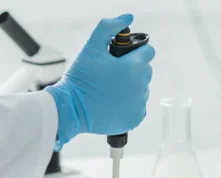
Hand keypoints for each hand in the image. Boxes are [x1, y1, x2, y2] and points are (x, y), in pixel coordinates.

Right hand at [45, 14, 154, 149]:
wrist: (72, 109)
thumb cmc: (81, 78)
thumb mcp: (91, 47)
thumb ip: (109, 27)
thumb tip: (128, 17)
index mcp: (133, 67)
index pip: (148, 52)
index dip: (136, 51)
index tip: (124, 56)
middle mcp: (141, 86)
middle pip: (146, 71)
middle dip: (133, 69)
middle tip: (113, 72)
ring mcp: (139, 104)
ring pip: (142, 89)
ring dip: (132, 86)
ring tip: (111, 88)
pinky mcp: (135, 118)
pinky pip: (139, 106)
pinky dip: (130, 103)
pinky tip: (114, 101)